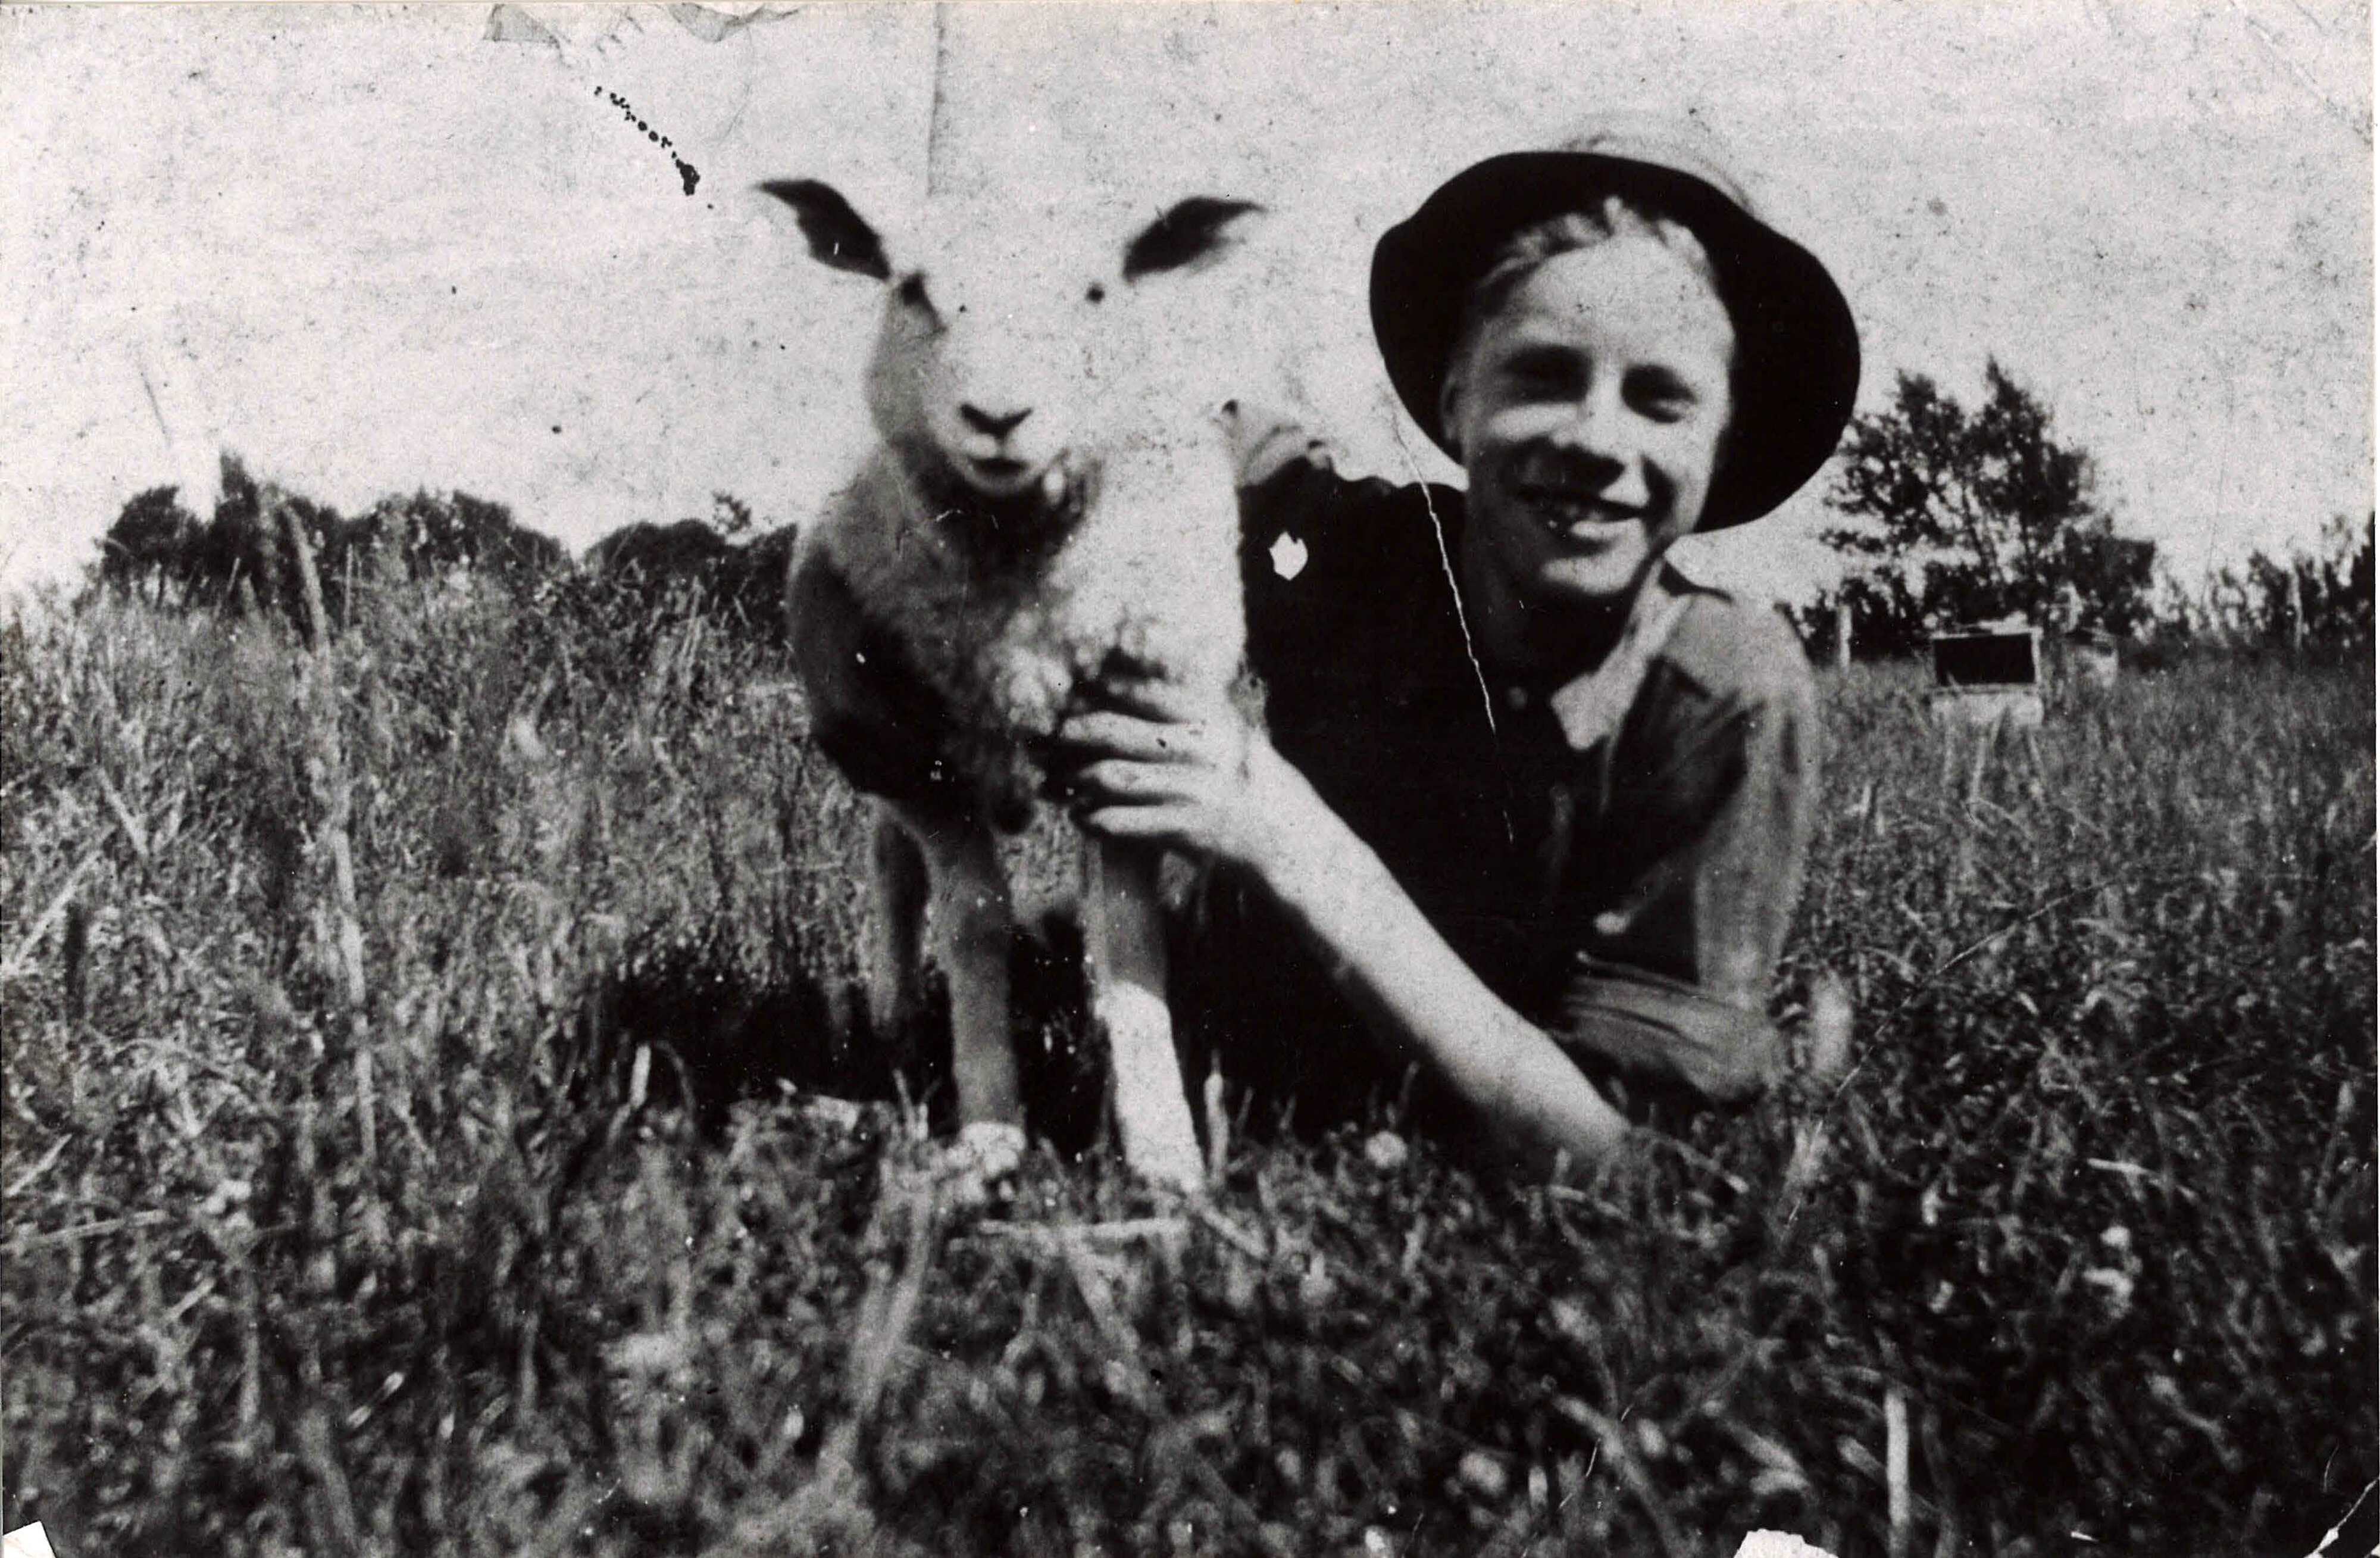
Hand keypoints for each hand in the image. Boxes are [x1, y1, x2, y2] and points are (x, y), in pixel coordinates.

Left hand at [1052, 677, 1285, 868]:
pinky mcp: (1183, 828)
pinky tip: (1081, 817)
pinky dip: (1094, 819)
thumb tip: (1133, 689)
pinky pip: (1122, 822)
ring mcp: (1190, 790)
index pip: (1147, 692)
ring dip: (1076, 778)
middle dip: (1076, 730)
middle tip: (1054, 732)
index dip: (1106, 686)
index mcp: (1212, 718)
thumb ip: (1192, 713)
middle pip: (1117, 732)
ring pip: (1112, 777)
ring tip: (1059, 780)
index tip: (1078, 685)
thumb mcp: (1233, 734)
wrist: (1286, 838)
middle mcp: (1199, 749)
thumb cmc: (1253, 782)